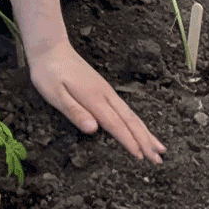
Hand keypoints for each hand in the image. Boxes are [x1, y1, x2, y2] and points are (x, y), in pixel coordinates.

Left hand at [28, 40, 165, 161]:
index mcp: (94, 98)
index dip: (129, 142)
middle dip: (145, 141)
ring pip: (131, 115)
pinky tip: (140, 128)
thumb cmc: (48, 72)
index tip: (142, 158)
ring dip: (146, 132)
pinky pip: (125, 109)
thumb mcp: (54, 94)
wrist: (50, 48)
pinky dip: (137, 122)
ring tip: (159, 148)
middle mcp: (105, 94)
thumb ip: (74, 111)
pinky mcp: (104, 89)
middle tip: (158, 160)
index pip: (116, 125)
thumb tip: (93, 130)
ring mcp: (106, 91)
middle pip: (130, 121)